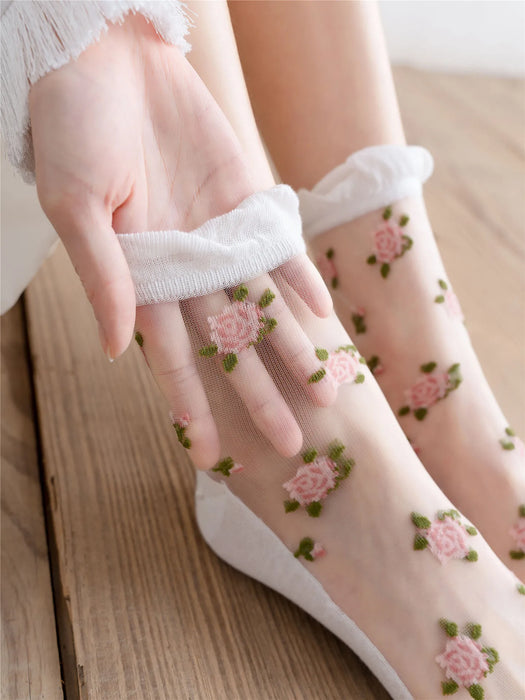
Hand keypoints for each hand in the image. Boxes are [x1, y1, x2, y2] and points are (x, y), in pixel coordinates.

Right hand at [29, 13, 332, 467]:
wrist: (107, 57)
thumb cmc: (73, 129)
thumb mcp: (75, 206)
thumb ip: (103, 277)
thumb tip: (120, 351)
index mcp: (139, 279)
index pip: (172, 359)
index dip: (194, 407)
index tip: (214, 457)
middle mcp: (184, 268)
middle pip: (229, 345)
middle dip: (259, 395)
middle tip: (294, 445)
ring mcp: (218, 238)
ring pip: (262, 307)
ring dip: (293, 349)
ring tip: (328, 393)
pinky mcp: (244, 202)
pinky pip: (277, 249)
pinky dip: (300, 280)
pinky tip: (323, 316)